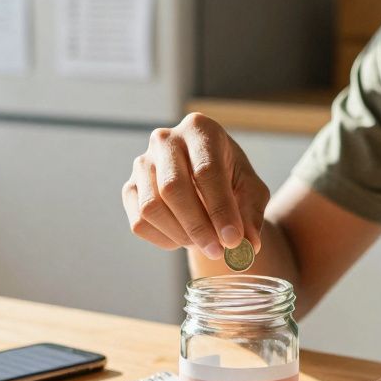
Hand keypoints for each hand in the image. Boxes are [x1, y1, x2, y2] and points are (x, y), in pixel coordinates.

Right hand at [121, 113, 268, 258]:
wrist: (204, 180)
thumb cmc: (231, 179)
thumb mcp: (250, 190)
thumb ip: (251, 214)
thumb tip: (248, 244)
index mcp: (199, 129)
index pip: (206, 171)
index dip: (220, 208)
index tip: (234, 239)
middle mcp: (165, 140)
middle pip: (173, 187)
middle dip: (198, 226)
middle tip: (218, 251)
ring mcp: (142, 164)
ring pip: (151, 207)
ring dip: (180, 234)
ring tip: (204, 243)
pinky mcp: (129, 188)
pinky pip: (139, 223)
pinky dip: (165, 239)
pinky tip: (184, 237)